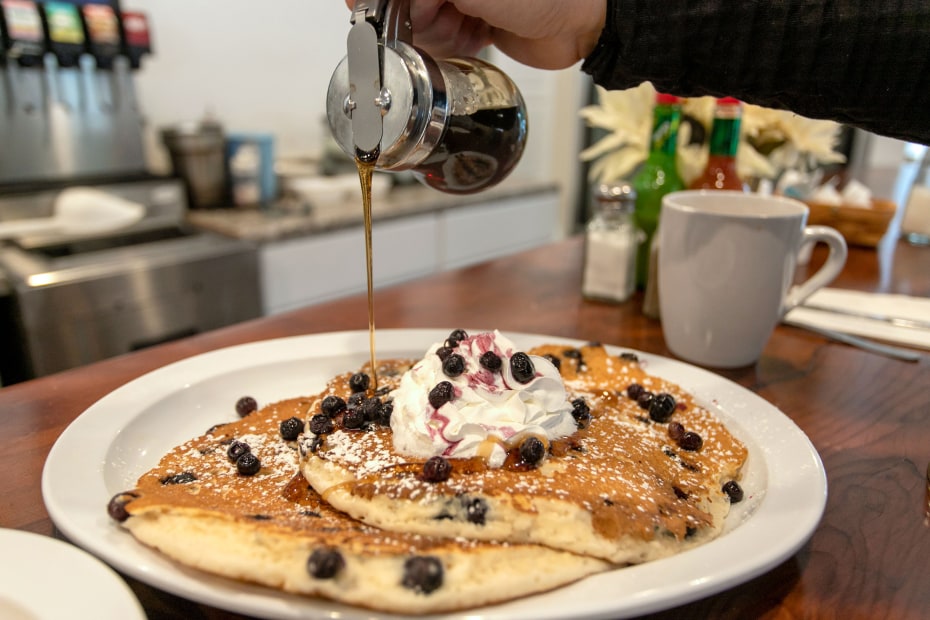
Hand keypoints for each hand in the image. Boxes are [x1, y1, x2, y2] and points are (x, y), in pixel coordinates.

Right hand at [342, 0, 606, 69]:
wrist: (583, 19)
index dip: (377, 0)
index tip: (368, 9)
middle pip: (402, 3)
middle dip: (420, 14)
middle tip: (448, 11)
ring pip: (421, 26)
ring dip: (441, 32)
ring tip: (471, 22)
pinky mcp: (474, 23)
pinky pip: (444, 42)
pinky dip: (456, 44)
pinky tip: (479, 34)